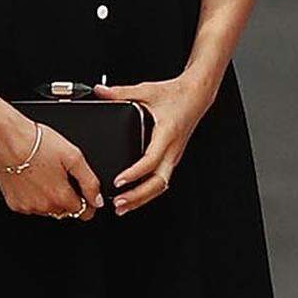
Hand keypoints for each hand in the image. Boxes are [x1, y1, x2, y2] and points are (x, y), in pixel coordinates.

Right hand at [0, 109, 102, 220]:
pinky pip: (30, 206)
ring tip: (45, 176)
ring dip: (50, 199)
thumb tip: (97, 200)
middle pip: (65, 212)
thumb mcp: (73, 157)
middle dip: (67, 199)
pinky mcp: (14, 203)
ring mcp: (27, 206)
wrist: (9, 138)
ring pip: (47, 210)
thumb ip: (89, 182)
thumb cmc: (38, 143)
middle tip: (61, 177)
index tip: (84, 195)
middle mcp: (44, 206)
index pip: (83, 212)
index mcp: (61, 196)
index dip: (87, 202)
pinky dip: (33, 197)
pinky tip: (32, 180)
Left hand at [94, 75, 211, 213]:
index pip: (151, 160)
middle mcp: (172, 149)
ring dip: (142, 198)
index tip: (119, 180)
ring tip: (123, 206)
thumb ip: (121, 92)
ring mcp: (174, 155)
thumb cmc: (176, 94)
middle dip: (138, 195)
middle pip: (158, 181)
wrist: (197, 95)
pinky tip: (134, 197)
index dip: (134, 173)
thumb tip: (100, 91)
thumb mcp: (147, 90)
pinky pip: (161, 179)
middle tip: (118, 202)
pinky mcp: (172, 157)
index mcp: (167, 133)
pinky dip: (147, 191)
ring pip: (161, 185)